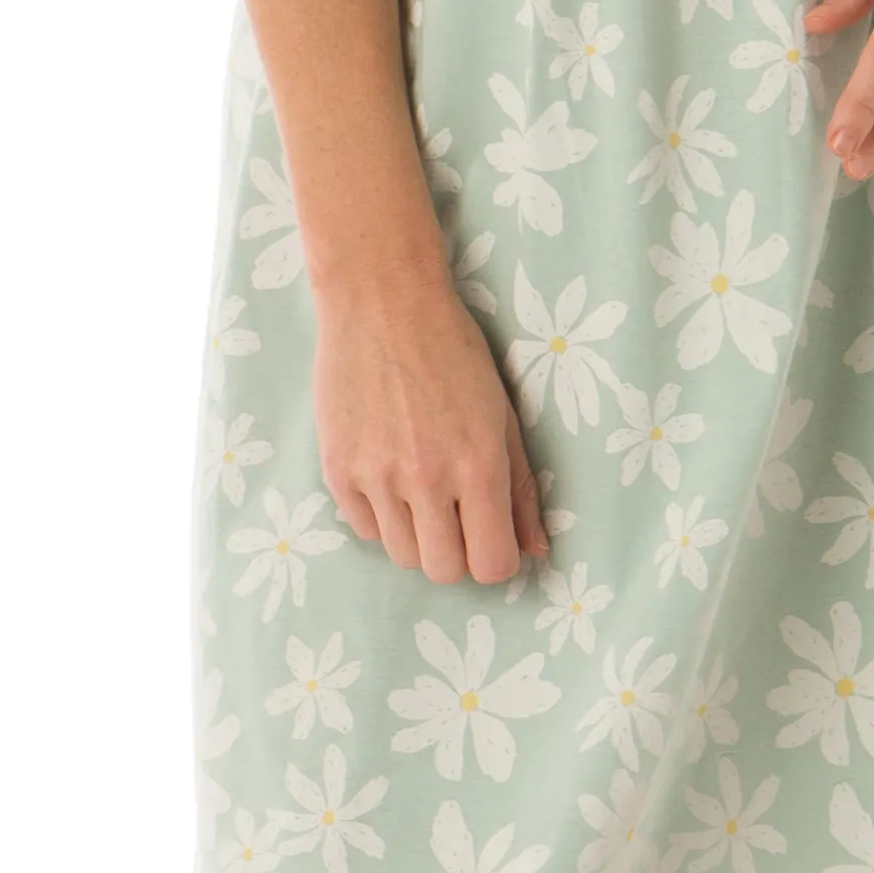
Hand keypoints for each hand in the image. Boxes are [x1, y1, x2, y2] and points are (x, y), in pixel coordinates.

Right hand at [313, 271, 550, 582]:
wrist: (381, 301)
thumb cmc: (452, 351)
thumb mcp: (503, 414)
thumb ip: (520, 487)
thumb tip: (535, 550)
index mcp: (478, 465)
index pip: (492, 564)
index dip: (496, 559)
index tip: (491, 537)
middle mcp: (427, 479)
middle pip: (444, 571)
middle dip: (457, 553)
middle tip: (456, 516)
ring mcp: (376, 477)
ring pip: (402, 556)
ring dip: (417, 536)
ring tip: (420, 489)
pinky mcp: (337, 470)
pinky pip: (365, 529)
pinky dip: (381, 515)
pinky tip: (388, 473)